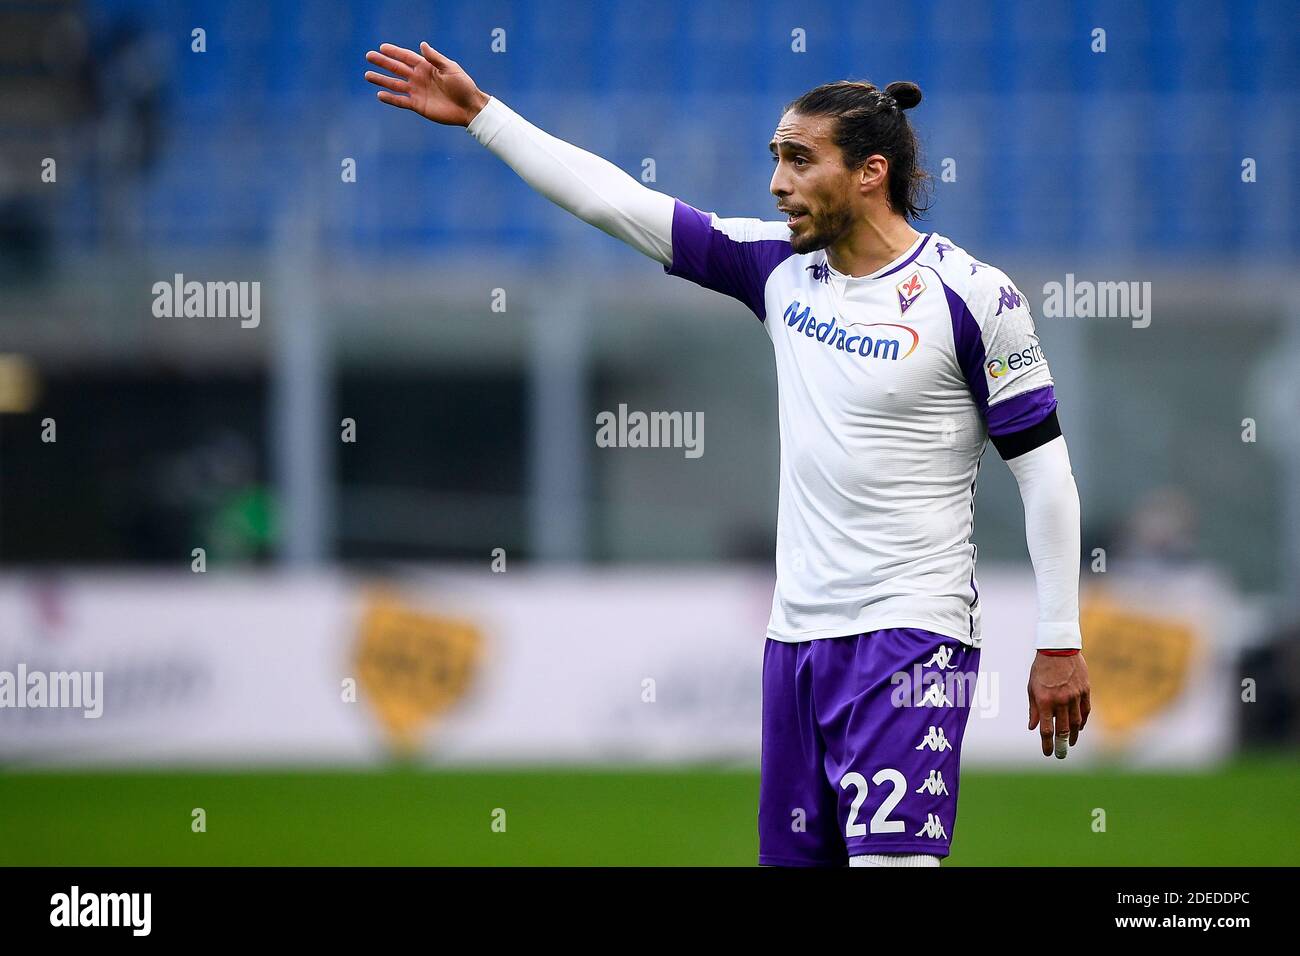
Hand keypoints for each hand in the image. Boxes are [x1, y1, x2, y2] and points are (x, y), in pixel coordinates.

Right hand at [365, 41, 489, 126]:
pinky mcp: (418, 105)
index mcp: (426, 67)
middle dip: (383, 62)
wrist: (469, 107)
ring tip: (367, 75)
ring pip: (395, 84)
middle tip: (369, 56)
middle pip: (397, 68)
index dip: (394, 52)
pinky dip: (391, 98)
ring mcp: (417, 92)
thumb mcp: (450, 68)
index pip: (406, 57)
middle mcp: (419, 78)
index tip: (382, 47)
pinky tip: (379, 94)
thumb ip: (435, 58)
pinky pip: (401, 101)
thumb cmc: (463, 86)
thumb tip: (422, 45)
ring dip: (381, 80)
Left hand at [1027, 651, 1089, 757]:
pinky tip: (1079, 727)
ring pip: (1076, 722)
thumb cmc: (1041, 669)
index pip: (1046, 729)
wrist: (1058, 649)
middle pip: (1063, 730)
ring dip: (1073, 735)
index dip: (1047, 744)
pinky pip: (1085, 711)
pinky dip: (1082, 721)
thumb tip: (1032, 727)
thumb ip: (1033, 709)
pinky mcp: (1085, 691)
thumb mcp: (1031, 688)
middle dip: (1062, 745)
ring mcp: (1075, 696)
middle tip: (1061, 755)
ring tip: (1070, 743)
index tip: (1048, 753)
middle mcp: (1061, 701)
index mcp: (1045, 700)